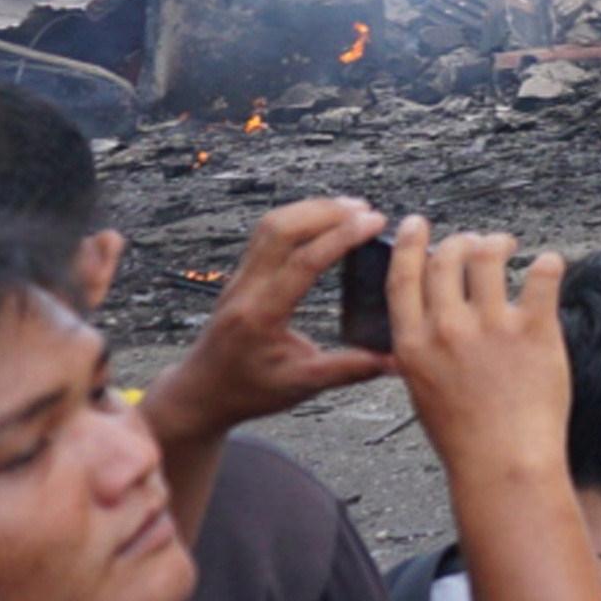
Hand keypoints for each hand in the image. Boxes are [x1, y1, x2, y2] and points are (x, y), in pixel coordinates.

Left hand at [143, 198, 392, 443]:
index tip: (374, 221)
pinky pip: (267, 233)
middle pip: (280, 229)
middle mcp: (245, 289)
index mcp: (261, 315)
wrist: (202, 392)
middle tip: (366, 210)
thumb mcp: (301, 386)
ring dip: (311, 210)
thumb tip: (398, 359)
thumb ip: (349, 370)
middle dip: (325, 211)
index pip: (303, 261)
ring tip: (351, 209)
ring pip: (270, 225)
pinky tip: (323, 221)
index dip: (342, 236)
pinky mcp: (242, 275)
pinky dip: (298, 218)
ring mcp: (239, 278)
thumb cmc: (248, 391)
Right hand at [386, 222, 571, 488]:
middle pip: (447, 260)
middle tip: (473, 241)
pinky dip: (546, 263)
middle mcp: (449, 329)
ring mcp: (493, 327)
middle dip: (459, 241)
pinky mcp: (535, 331)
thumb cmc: (465, 437)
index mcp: (413, 345)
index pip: (404, 278)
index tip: (417, 225)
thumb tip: (428, 319)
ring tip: (507, 245)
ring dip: (498, 244)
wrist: (504, 463)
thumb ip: (421, 351)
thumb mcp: (422, 390)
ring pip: (489, 258)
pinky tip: (549, 263)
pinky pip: (542, 277)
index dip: (411, 244)